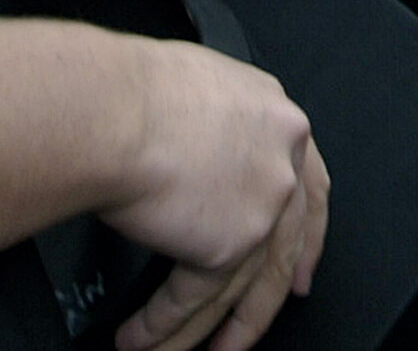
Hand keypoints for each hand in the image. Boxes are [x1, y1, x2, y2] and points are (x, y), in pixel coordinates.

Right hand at [108, 43, 328, 350]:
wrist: (109, 108)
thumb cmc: (127, 91)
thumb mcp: (190, 91)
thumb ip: (210, 133)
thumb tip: (193, 166)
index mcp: (272, 113)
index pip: (308, 184)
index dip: (306, 237)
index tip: (301, 272)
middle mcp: (280, 157)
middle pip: (281, 249)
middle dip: (259, 305)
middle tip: (243, 335)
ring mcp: (262, 202)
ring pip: (239, 285)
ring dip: (199, 328)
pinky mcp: (229, 242)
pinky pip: (193, 297)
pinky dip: (162, 323)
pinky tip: (141, 335)